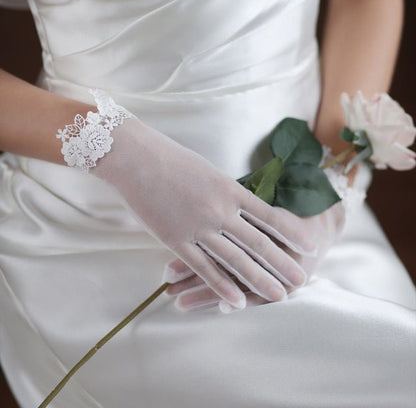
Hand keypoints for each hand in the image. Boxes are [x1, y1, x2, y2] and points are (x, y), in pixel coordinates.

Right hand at [92, 116, 313, 308]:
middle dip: (283, 262)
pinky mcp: (176, 239)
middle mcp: (220, 210)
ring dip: (259, 280)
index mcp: (231, 190)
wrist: (138, 158)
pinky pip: (204, 267)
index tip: (310, 245)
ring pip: (236, 259)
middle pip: (258, 242)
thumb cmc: (172, 159)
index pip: (271, 216)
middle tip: (301, 279)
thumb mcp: (208, 172)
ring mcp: (199, 227)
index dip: (292, 233)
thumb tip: (242, 205)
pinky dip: (222, 286)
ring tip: (279, 296)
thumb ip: (226, 192)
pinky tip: (238, 302)